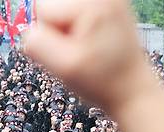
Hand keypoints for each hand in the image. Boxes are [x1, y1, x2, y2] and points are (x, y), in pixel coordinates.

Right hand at [24, 0, 144, 108]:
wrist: (133, 90)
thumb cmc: (102, 81)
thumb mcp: (63, 67)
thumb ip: (37, 44)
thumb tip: (30, 31)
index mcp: (92, 3)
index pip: (42, 8)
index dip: (50, 35)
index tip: (72, 50)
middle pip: (52, 4)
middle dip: (59, 29)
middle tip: (82, 50)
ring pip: (62, 8)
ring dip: (69, 29)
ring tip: (90, 47)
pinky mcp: (110, 5)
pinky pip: (75, 12)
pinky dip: (80, 27)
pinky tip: (95, 42)